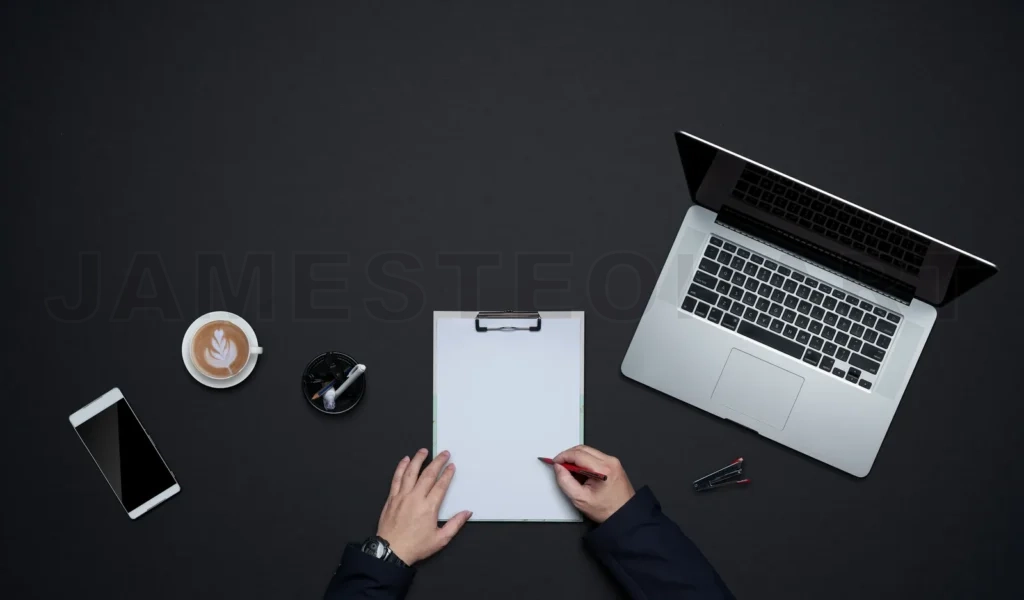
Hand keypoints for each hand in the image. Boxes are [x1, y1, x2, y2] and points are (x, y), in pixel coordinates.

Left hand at [376, 448, 471, 564]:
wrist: (391, 551)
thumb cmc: (415, 547)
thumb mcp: (440, 539)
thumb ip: (455, 524)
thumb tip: (467, 513)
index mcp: (429, 507)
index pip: (441, 485)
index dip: (447, 474)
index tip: (451, 466)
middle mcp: (416, 498)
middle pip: (428, 474)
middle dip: (437, 462)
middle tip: (444, 453)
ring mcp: (402, 496)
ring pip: (411, 472)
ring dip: (418, 459)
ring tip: (424, 451)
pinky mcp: (392, 498)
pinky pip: (397, 478)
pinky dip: (401, 468)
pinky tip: (405, 460)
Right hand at [552, 445, 634, 522]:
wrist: (625, 515)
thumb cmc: (607, 510)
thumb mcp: (580, 499)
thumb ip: (565, 482)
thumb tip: (559, 468)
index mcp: (603, 469)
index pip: (578, 454)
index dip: (563, 456)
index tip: (556, 462)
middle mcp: (610, 461)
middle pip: (583, 449)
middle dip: (569, 455)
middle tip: (560, 466)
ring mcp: (613, 462)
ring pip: (589, 451)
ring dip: (576, 458)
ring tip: (572, 473)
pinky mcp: (614, 464)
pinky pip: (595, 456)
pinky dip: (585, 461)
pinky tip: (582, 474)